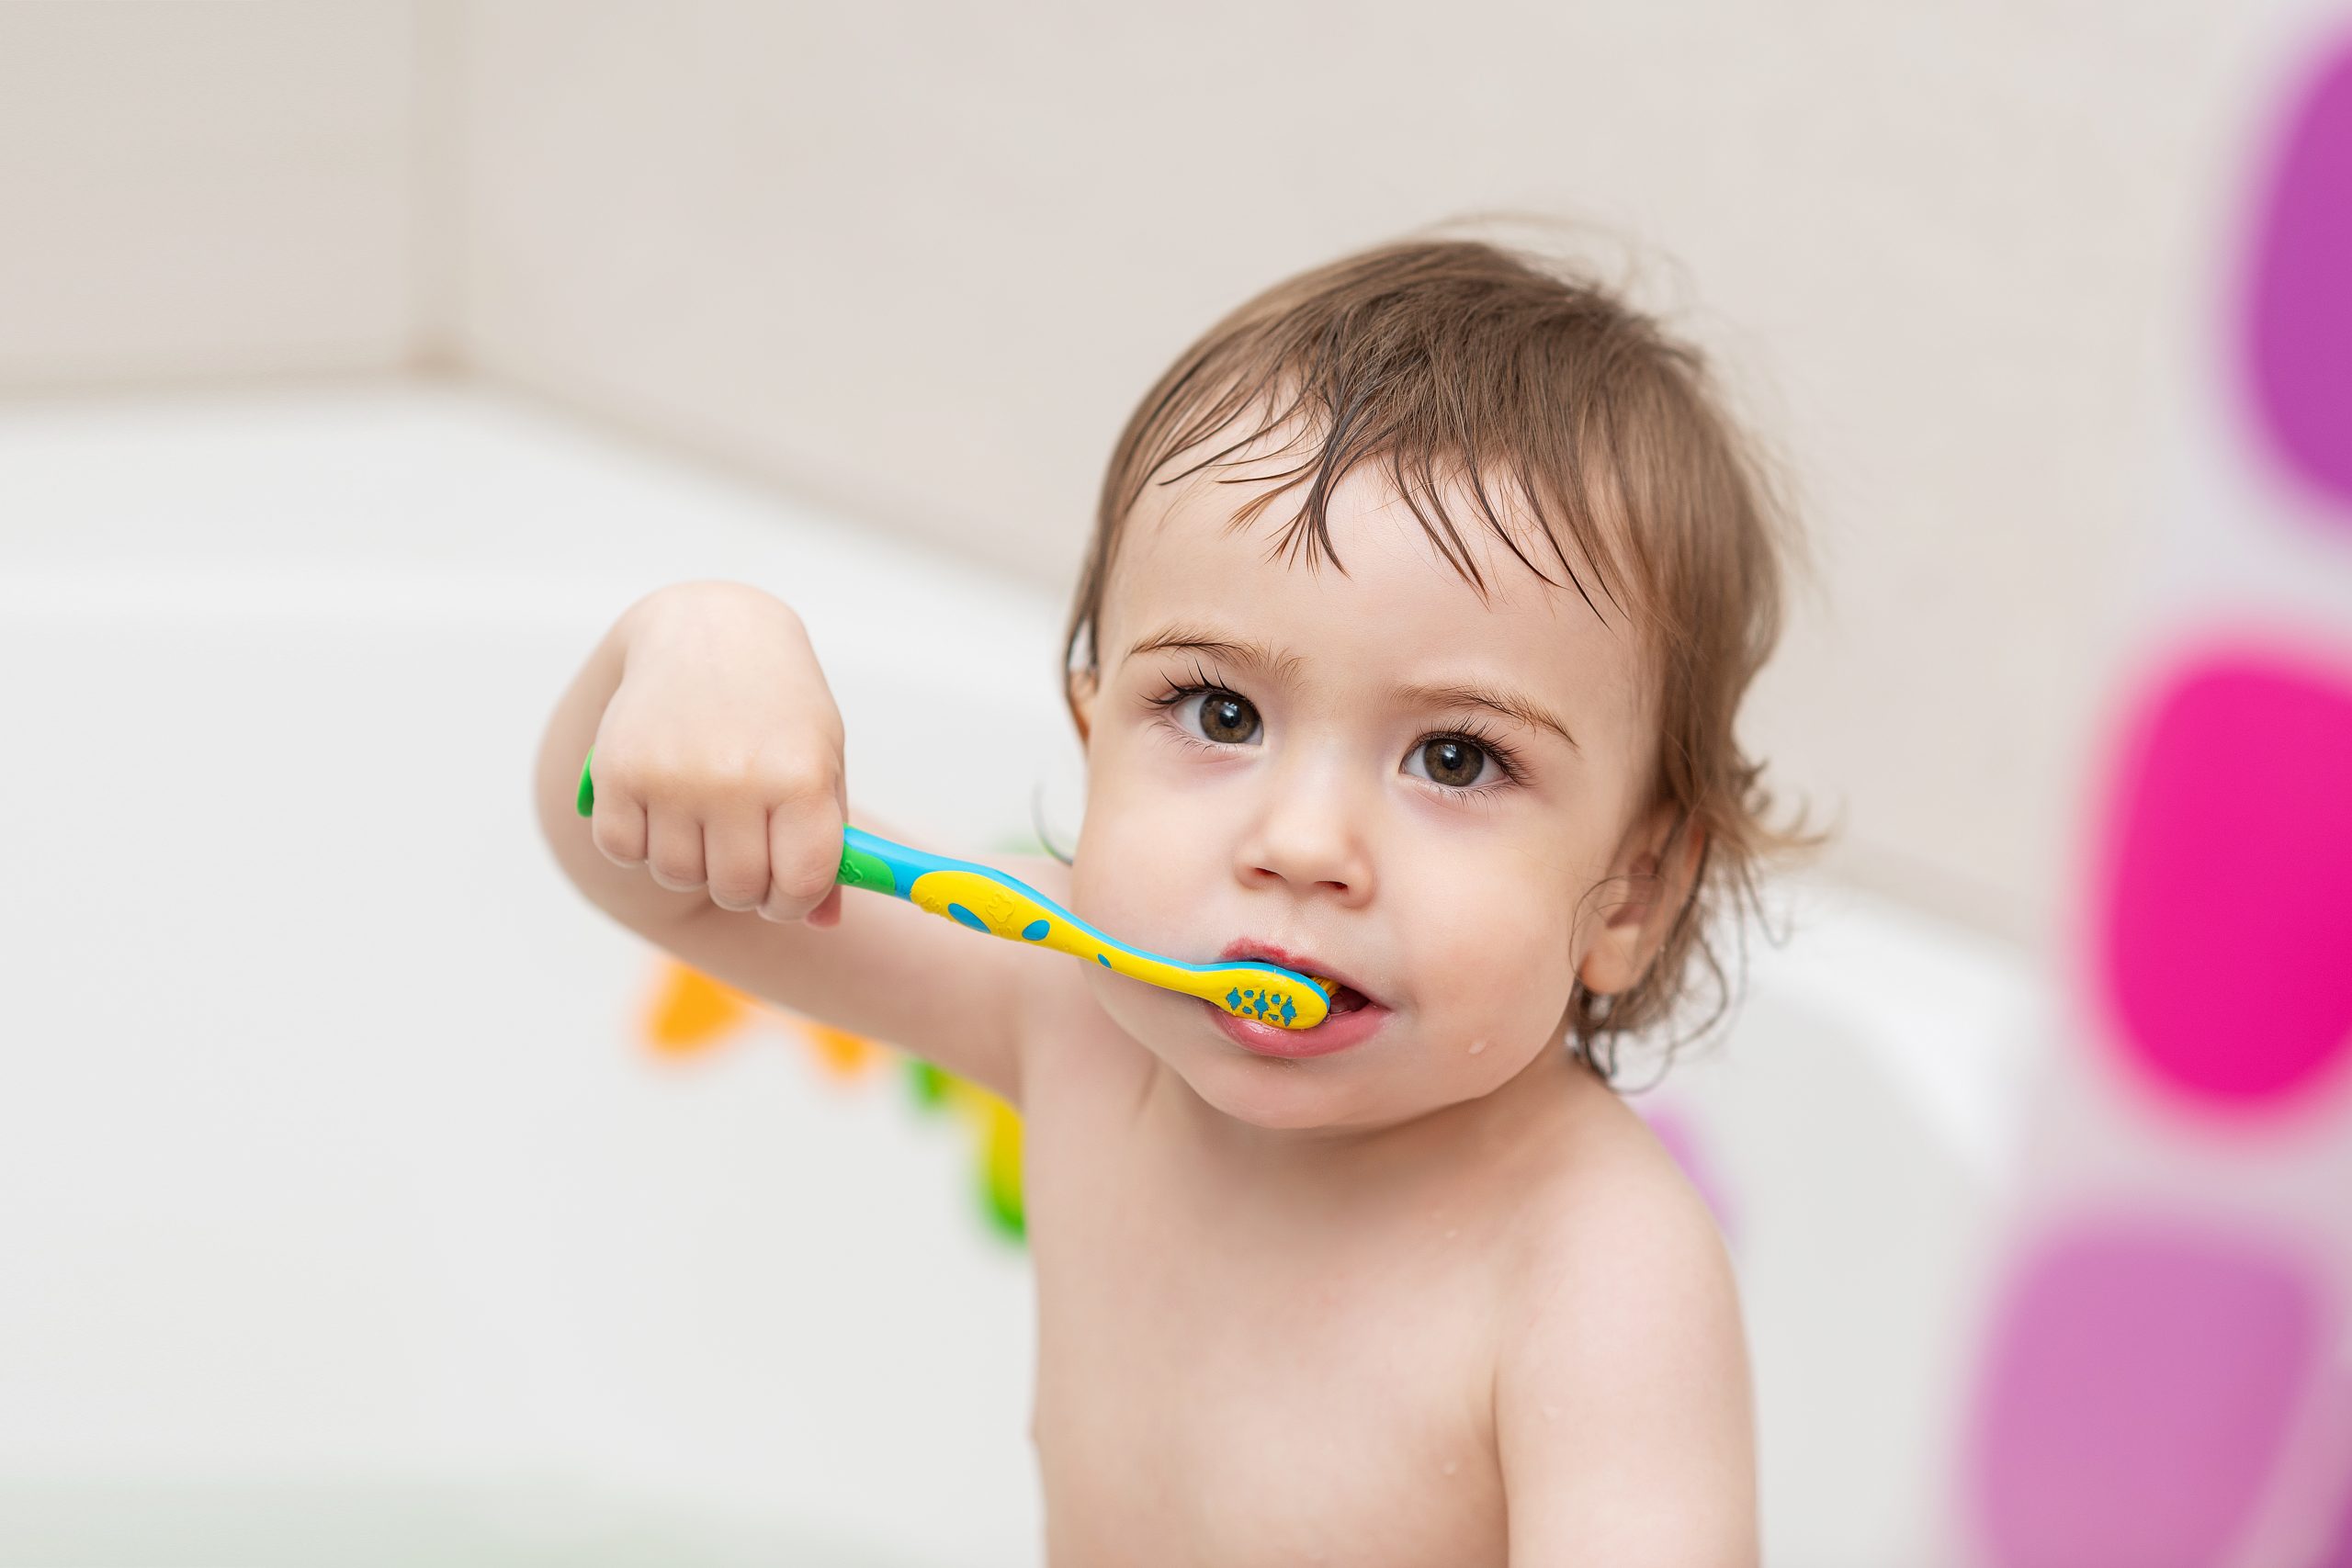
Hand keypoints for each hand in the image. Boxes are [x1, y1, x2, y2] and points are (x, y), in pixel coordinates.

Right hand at [582, 582, 848, 926]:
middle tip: (744, 848)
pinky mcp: (616, 771)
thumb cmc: (778, 710)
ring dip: (691, 860)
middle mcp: (734, 778)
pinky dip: (640, 840)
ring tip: (704, 813)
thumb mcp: (821, 763)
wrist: (708, 631)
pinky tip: (662, 802)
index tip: (787, 887)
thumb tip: (822, 923)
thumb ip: (825, 845)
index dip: (794, 901)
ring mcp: (671, 776)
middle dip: (744, 886)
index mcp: (800, 777)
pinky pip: (624, 849)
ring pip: (677, 875)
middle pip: (737, 890)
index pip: (800, 886)